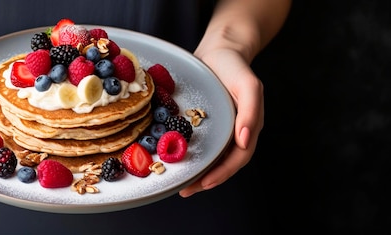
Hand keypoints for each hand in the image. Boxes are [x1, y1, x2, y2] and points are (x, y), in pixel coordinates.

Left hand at [179, 48, 264, 196]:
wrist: (220, 49)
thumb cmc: (235, 66)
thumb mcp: (248, 84)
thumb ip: (250, 111)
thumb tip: (244, 140)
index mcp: (247, 126)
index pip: (238, 158)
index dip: (223, 173)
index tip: (205, 183)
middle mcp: (233, 131)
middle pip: (223, 163)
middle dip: (206, 179)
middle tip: (185, 190)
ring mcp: (219, 128)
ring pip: (210, 156)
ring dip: (197, 172)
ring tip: (179, 183)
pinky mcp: (203, 122)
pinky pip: (197, 142)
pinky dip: (187, 153)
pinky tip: (172, 158)